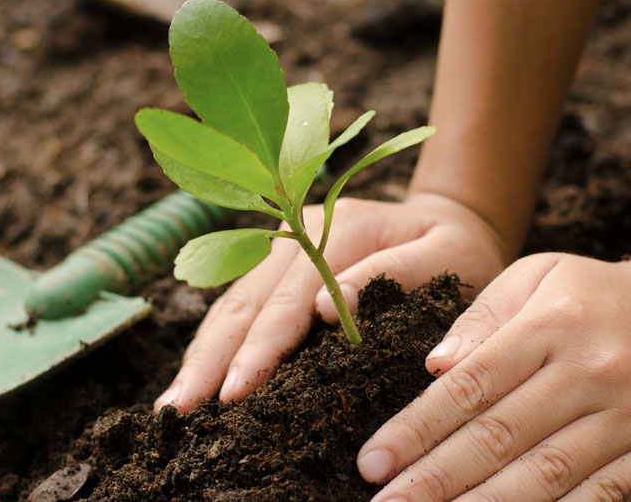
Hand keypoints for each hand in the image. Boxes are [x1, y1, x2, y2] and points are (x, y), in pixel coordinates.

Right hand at [153, 192, 512, 411]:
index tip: (237, 390)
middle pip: (243, 303)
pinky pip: (236, 309)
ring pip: (230, 307)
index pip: (288, 299)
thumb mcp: (449, 256)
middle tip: (180, 410)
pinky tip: (194, 381)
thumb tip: (329, 308)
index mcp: (337, 228)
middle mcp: (296, 233)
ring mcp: (280, 249)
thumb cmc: (458, 249)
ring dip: (200, 357)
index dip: (260, 347)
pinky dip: (213, 346)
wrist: (452, 220)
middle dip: (210, 360)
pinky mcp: (275, 269)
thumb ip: (398, 273)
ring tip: (173, 406)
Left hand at [358, 253, 630, 500]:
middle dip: (434, 480)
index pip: (469, 387)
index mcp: (549, 326)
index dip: (416, 430)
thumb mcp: (538, 276)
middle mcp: (589, 371)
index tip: (371, 463)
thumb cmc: (597, 296)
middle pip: (498, 438)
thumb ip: (483, 316)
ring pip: (546, 474)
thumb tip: (434, 366)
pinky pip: (606, 497)